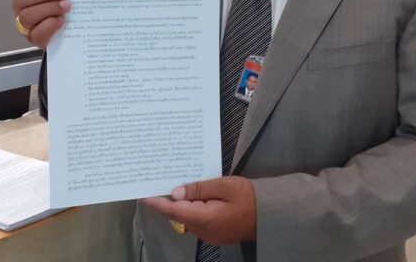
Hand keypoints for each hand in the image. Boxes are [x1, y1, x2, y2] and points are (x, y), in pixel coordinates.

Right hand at [12, 0, 70, 48]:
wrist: (70, 30)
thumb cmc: (63, 5)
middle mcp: (21, 8)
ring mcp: (26, 25)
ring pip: (27, 16)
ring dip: (49, 8)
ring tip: (66, 6)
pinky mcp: (35, 39)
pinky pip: (36, 34)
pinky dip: (49, 25)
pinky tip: (61, 20)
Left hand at [140, 177, 256, 244]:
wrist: (273, 214)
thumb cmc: (250, 197)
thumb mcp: (224, 186)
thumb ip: (199, 188)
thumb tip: (176, 192)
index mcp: (204, 219)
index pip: (173, 211)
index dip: (157, 203)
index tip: (142, 194)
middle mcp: (204, 231)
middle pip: (179, 215)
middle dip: (170, 200)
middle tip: (160, 180)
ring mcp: (210, 235)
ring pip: (188, 217)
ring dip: (182, 203)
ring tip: (176, 184)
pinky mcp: (216, 233)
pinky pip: (198, 220)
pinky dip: (193, 208)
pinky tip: (193, 195)